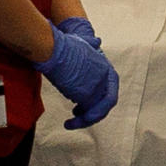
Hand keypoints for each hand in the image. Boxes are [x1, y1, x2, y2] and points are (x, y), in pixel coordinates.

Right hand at [38, 15, 119, 131]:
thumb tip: (97, 40)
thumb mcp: (83, 42)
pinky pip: (86, 113)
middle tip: (80, 119)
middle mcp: (105, 78)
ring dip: (83, 121)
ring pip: (95, 111)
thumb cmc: (63, 45)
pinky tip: (68, 122)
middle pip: (106, 103)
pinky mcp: (87, 95)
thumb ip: (91, 44)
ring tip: (70, 124)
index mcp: (106, 67)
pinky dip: (78, 121)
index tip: (86, 106)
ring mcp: (97, 87)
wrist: (54, 49)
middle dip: (94, 115)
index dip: (101, 101)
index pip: (110, 90)